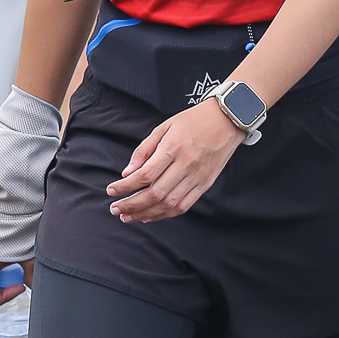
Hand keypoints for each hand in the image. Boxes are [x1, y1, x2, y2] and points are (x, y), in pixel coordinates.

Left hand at [106, 97, 244, 222]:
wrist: (227, 120)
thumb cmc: (193, 121)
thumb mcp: (164, 127)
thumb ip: (144, 150)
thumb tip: (127, 172)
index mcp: (173, 148)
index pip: (144, 175)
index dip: (125, 186)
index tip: (111, 191)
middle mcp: (185, 165)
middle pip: (155, 193)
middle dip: (132, 204)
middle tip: (115, 209)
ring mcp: (197, 177)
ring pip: (169, 204)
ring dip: (146, 213)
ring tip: (128, 217)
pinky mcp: (205, 184)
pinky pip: (184, 206)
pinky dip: (165, 214)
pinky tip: (150, 216)